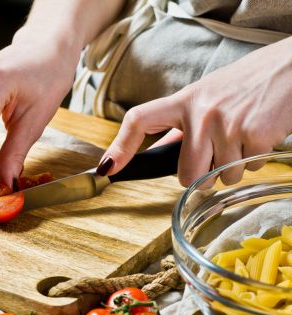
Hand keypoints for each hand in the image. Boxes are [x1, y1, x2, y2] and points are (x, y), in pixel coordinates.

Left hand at [97, 36, 291, 186]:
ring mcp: (226, 125)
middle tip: (214, 158)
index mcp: (184, 100)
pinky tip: (258, 137)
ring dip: (231, 168)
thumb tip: (160, 154)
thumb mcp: (207, 96)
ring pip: (220, 177)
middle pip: (186, 175)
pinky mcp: (253, 136)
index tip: (108, 168)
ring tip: (242, 138)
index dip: (120, 147)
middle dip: (200, 177)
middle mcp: (200, 113)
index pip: (139, 120)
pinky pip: (245, 170)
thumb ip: (183, 125)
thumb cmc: (247, 84)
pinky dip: (252, 161)